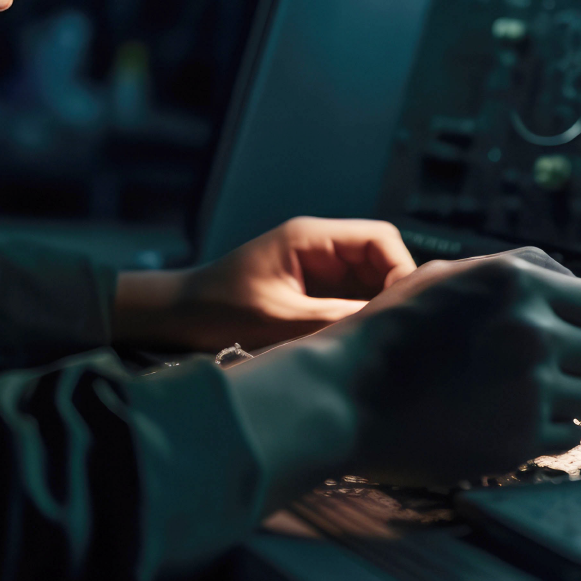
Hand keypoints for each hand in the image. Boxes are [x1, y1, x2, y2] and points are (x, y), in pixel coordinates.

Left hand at [112, 217, 416, 350]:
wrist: (178, 317)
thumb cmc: (220, 310)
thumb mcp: (282, 319)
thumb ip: (338, 317)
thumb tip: (389, 321)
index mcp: (311, 238)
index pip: (380, 238)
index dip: (401, 269)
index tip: (402, 309)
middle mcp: (319, 247)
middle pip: (380, 259)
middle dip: (394, 291)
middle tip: (398, 330)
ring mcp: (316, 269)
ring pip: (369, 282)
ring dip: (378, 307)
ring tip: (384, 340)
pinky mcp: (311, 292)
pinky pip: (350, 299)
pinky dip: (361, 318)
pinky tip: (363, 342)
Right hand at [334, 247, 580, 482]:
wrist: (345, 395)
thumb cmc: (390, 334)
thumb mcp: (450, 274)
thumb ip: (521, 271)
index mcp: (518, 283)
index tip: (578, 333)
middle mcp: (532, 332)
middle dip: (574, 360)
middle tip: (530, 365)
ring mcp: (530, 389)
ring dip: (564, 397)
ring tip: (513, 393)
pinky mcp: (520, 439)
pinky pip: (568, 436)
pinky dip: (545, 432)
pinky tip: (503, 419)